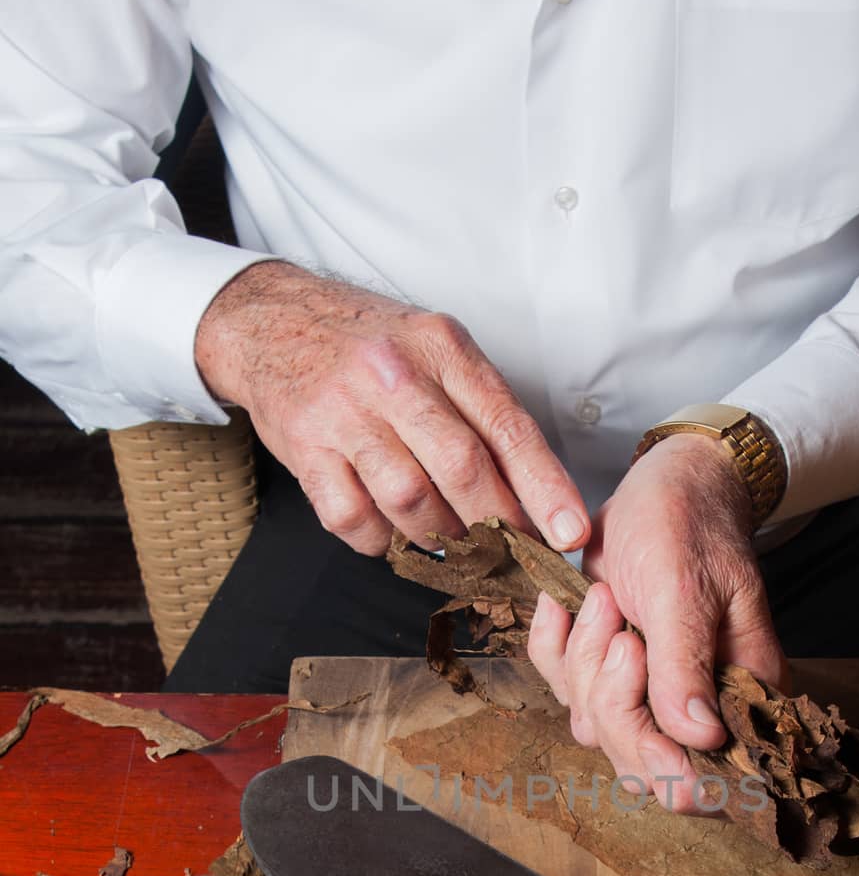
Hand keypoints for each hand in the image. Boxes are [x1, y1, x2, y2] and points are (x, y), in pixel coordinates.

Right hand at [194, 263, 590, 555]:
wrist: (271, 321)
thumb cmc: (368, 345)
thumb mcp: (434, 348)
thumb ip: (480, 408)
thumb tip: (534, 494)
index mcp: (441, 347)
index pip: (507, 426)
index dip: (545, 487)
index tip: (570, 533)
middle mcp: (393, 375)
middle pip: (461, 468)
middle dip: (497, 525)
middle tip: (514, 554)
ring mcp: (344, 413)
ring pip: (409, 499)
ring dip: (440, 536)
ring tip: (452, 540)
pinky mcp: (305, 449)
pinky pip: (352, 518)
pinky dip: (381, 540)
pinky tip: (391, 530)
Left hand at [527, 433, 787, 812]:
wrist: (666, 486)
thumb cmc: (690, 526)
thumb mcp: (687, 588)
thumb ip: (686, 665)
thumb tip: (701, 738)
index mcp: (739, 699)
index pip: (702, 780)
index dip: (663, 761)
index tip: (640, 683)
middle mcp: (694, 713)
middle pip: (637, 764)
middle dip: (612, 698)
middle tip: (624, 631)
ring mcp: (645, 697)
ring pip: (592, 726)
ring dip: (583, 663)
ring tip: (605, 598)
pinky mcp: (603, 674)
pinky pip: (559, 686)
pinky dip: (552, 645)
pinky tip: (567, 603)